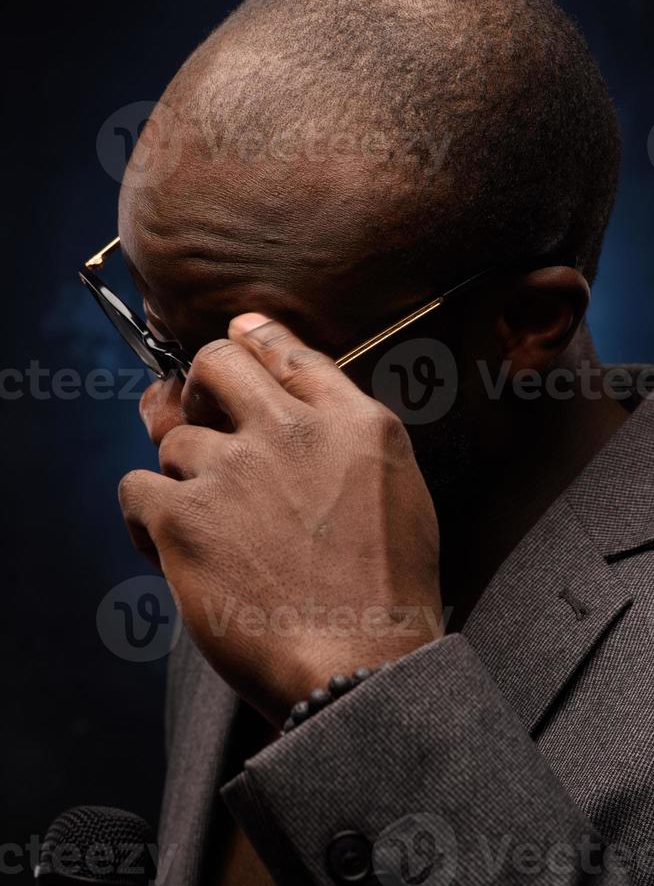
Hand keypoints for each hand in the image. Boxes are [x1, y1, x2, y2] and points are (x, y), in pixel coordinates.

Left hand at [120, 315, 442, 727]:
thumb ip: (352, 442)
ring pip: (173, 437)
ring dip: (181, 472)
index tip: (238, 332)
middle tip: (197, 410)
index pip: (291, 353)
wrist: (361, 661)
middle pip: (218, 364)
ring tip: (203, 519)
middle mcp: (291, 432)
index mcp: (353, 423)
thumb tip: (298, 418)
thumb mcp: (401, 493)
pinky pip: (136, 486)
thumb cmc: (387, 592)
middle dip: (201, 381)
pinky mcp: (185, 517)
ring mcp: (234, 470)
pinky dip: (143, 511)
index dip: (255, 337)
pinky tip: (165, 540)